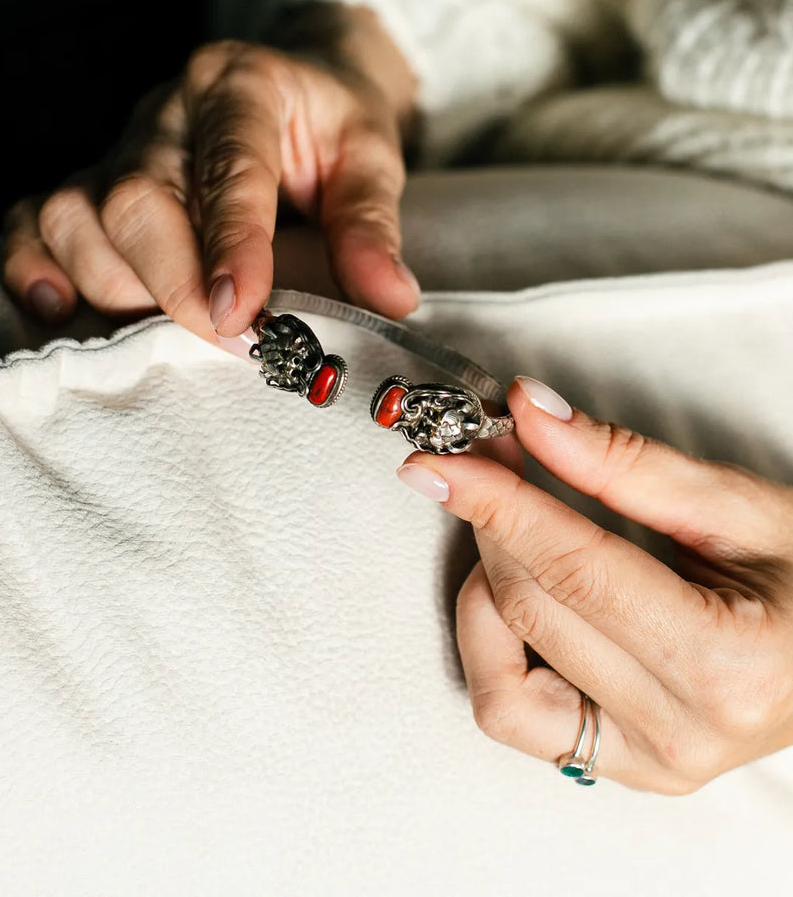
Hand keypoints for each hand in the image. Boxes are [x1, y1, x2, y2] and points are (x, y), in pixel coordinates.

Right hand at [2, 10, 419, 340]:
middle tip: (231, 339)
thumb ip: (372, 226)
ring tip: (179, 322)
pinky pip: (35, 220)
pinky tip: (66, 306)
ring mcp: (121, 145)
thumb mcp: (370, 159)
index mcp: (241, 86)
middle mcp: (167, 112)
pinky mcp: (94, 179)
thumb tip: (390, 301)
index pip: (228, 168)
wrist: (293, 86)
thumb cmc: (330, 126)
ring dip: (121, 289)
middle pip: (134, 199)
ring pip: (79, 218)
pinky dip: (39, 268)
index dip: (230, 245)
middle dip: (174, 285)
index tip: (243, 313)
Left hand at [397, 376, 792, 793]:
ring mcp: (647, 762)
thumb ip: (623, 461)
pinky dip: (496, 650)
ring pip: (502, 680)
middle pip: (530, 611)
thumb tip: (530, 414)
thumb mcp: (737, 504)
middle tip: (487, 463)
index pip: (572, 569)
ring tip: (519, 536)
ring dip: (486, 593)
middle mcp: (681, 732)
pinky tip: (523, 599)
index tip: (445, 461)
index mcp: (724, 662)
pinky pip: (514, 715)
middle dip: (491, 524)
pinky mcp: (623, 766)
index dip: (497, 503)